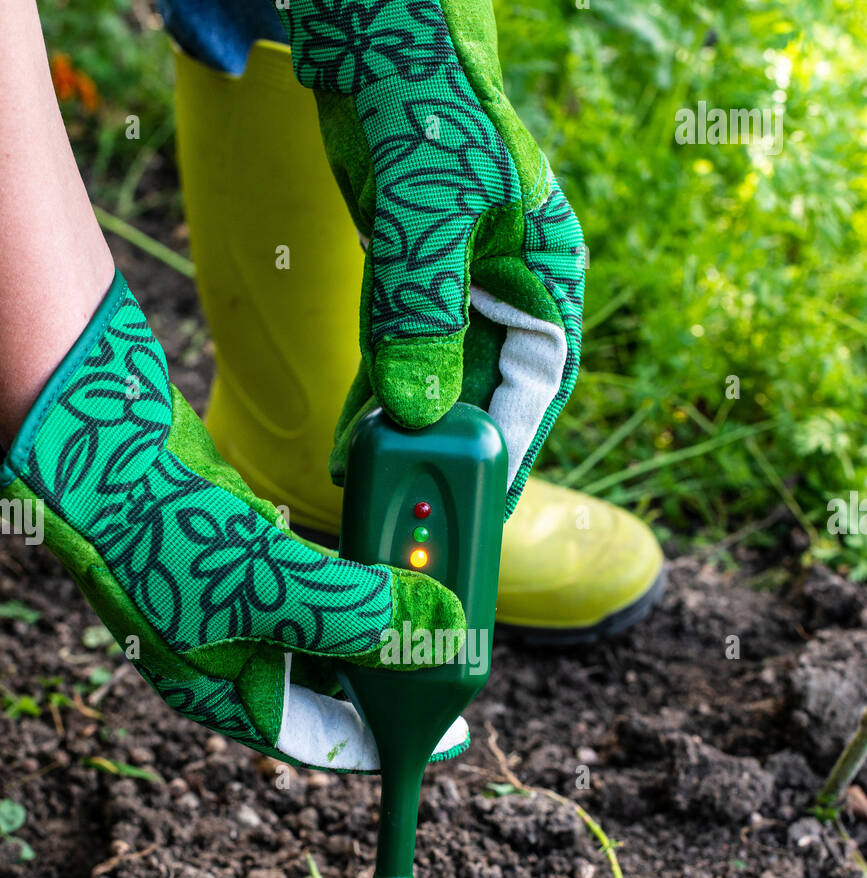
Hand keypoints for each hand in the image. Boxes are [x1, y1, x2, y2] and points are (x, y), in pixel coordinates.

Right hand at [0, 272, 467, 770]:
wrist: (85, 443)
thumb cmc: (153, 531)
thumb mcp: (265, 587)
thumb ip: (354, 614)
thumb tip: (435, 630)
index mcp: (222, 692)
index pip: (320, 738)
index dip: (383, 739)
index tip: (439, 732)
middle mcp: (227, 652)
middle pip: (329, 680)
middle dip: (390, 666)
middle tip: (448, 648)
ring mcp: (229, 597)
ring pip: (323, 620)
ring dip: (374, 609)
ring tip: (429, 596)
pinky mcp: (234, 544)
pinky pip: (307, 570)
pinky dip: (345, 565)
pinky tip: (378, 549)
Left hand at [277, 0, 584, 517]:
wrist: (379, 43)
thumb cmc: (424, 105)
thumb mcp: (423, 211)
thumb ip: (421, 309)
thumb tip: (417, 408)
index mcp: (545, 274)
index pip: (540, 382)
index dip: (513, 444)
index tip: (483, 500)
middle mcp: (511, 292)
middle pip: (489, 393)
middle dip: (450, 452)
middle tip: (415, 510)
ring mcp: (463, 293)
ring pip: (440, 383)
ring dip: (408, 433)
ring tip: (372, 484)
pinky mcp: (416, 289)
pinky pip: (401, 359)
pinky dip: (378, 398)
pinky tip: (352, 437)